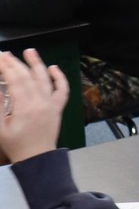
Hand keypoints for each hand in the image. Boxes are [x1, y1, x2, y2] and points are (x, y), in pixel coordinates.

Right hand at [0, 49, 68, 164]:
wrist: (37, 158)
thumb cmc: (16, 145)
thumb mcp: (0, 128)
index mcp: (24, 107)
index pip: (15, 81)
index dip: (6, 68)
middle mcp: (40, 102)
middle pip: (28, 77)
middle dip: (16, 63)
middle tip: (5, 54)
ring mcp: (51, 104)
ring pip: (45, 79)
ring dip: (37, 63)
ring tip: (30, 51)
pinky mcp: (58, 107)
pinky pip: (62, 89)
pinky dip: (59, 77)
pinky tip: (53, 67)